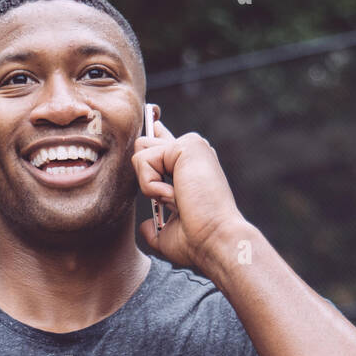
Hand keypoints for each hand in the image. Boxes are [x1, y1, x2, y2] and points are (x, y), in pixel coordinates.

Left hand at [132, 116, 246, 274]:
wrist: (215, 241)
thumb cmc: (198, 243)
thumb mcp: (168, 234)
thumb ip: (154, 226)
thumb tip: (145, 226)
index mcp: (191, 167)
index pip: (164, 142)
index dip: (153, 128)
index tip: (153, 112)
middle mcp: (193, 152)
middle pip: (144, 143)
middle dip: (145, 176)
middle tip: (171, 201)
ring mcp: (191, 146)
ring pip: (141, 153)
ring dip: (148, 184)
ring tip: (174, 200)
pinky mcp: (185, 146)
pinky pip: (143, 160)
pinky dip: (151, 184)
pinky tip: (175, 196)